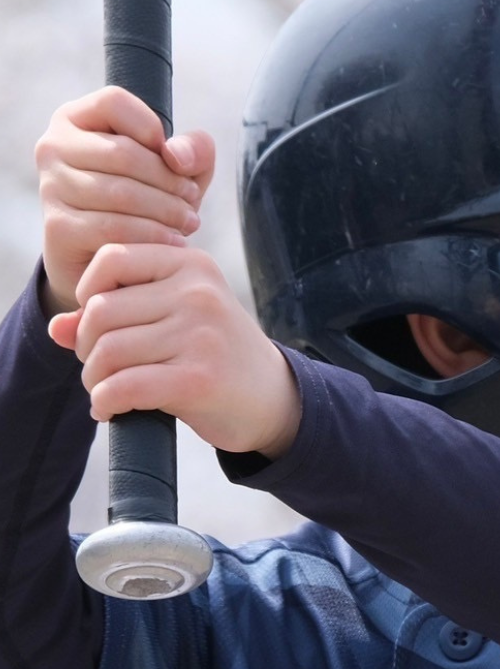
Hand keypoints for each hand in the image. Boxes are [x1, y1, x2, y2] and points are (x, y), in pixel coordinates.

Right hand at [35, 86, 213, 315]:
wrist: (117, 259)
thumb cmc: (151, 201)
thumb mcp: (182, 171)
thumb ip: (194, 150)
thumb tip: (175, 154)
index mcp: (77, 119)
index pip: (113, 102)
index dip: (152, 128)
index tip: (173, 159)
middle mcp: (54, 146)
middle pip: (122, 152)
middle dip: (170, 181)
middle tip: (193, 201)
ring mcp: (51, 186)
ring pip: (120, 192)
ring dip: (167, 211)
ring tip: (189, 222)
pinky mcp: (58, 226)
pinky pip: (114, 227)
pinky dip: (152, 235)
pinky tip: (174, 241)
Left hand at [48, 243, 300, 459]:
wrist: (273, 397)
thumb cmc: (216, 354)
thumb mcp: (175, 319)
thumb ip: (118, 314)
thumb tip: (57, 327)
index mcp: (193, 266)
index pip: (111, 258)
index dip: (89, 293)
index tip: (103, 324)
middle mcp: (198, 294)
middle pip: (101, 310)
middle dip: (86, 346)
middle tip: (102, 367)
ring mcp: (201, 335)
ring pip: (107, 351)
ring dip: (94, 379)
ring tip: (107, 390)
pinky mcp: (198, 379)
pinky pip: (123, 387)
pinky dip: (106, 403)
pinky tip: (112, 410)